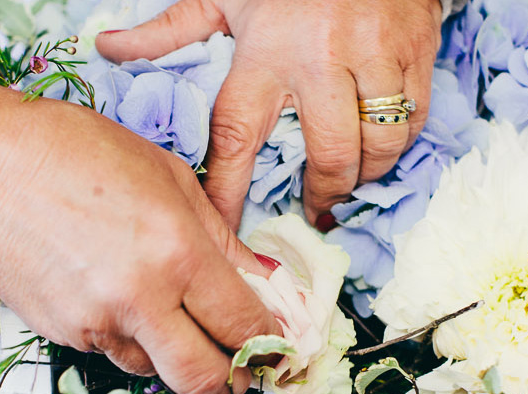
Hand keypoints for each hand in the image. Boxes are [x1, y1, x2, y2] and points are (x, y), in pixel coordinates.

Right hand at [0, 81, 279, 393]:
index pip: (243, 325)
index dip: (269, 345)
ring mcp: (97, 323)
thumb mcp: (170, 178)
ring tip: (171, 320)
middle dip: (231, 383)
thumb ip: (222, 240)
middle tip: (239, 372)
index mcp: (178, 252)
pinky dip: (131, 339)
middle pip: (204, 378)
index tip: (276, 348)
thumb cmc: (79, 153)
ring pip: (157, 371)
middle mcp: (141, 298)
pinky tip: (119, 299)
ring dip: (176, 357)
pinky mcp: (64, 335)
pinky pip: (114, 353)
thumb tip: (264, 282)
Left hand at [96, 0, 443, 230]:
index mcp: (266, 50)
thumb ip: (173, 29)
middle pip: (330, 157)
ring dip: (365, 175)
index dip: (229, 193)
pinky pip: (413, 118)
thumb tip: (110, 47)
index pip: (239, 139)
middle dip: (324, 195)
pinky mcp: (417, 49)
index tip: (224, 229)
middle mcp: (322, 58)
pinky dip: (399, 141)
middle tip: (317, 209)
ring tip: (351, 180)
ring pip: (380, 145)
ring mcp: (376, 54)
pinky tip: (381, 145)